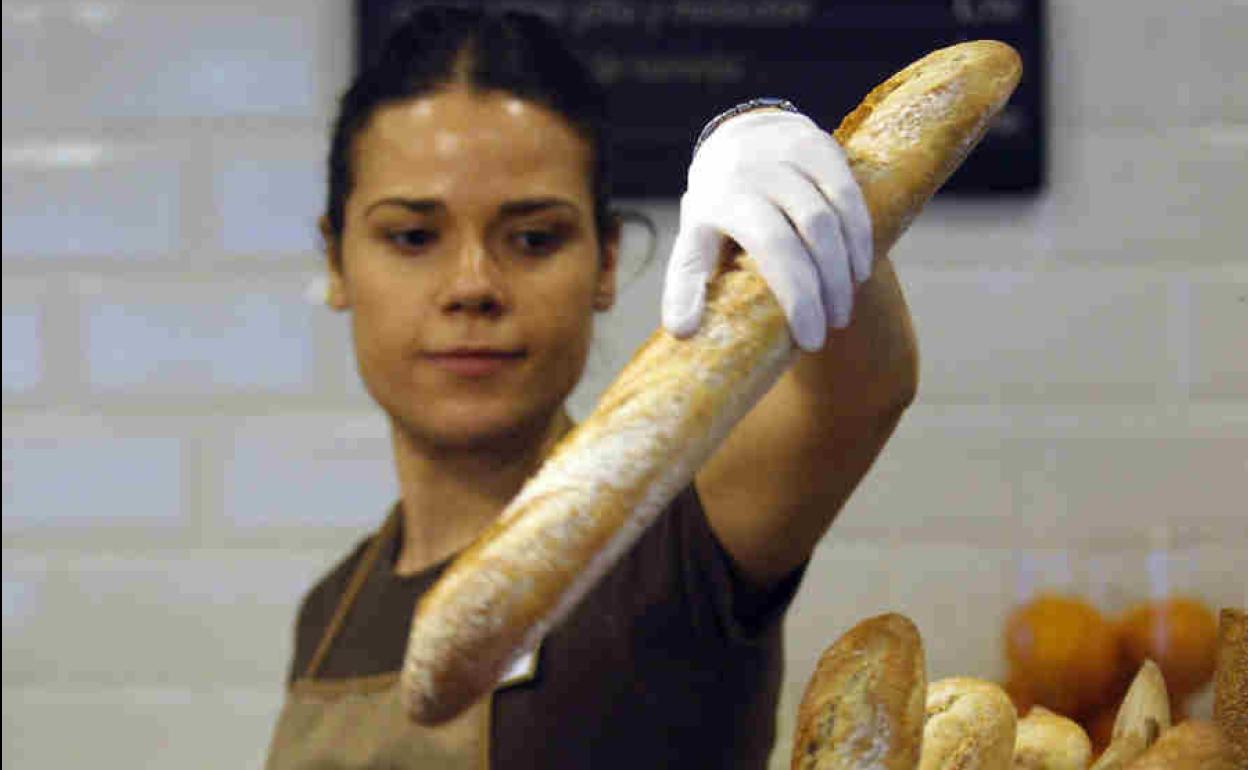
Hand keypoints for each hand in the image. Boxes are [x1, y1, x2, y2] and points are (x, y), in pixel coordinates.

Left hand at [662, 108, 872, 350]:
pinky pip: (848, 195)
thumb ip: (685, 285)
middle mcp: (753, 173)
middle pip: (805, 236)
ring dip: (844, 269)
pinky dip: (859, 235)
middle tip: (829, 330)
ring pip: (829, 217)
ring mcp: (787, 156)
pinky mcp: (819, 146)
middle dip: (822, 291)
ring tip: (842, 309)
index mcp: (719, 201)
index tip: (810, 342)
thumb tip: (680, 331)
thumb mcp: (693, 242)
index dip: (796, 297)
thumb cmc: (718, 210)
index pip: (770, 247)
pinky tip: (860, 270)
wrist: (739, 139)